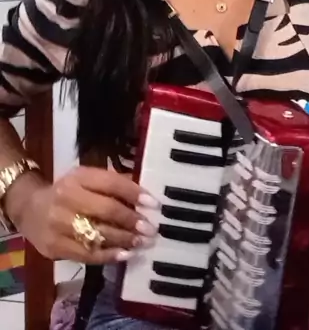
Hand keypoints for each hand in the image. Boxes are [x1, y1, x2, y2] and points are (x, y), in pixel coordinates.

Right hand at [8, 166, 157, 264]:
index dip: (134, 193)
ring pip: (97, 234)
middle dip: (132, 220)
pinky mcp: (54, 246)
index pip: (110, 183)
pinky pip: (86, 254)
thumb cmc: (67, 192)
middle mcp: (67, 198)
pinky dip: (108, 256)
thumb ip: (111, 184)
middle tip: (150, 228)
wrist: (29, 208)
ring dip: (124, 240)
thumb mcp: (85, 179)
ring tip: (142, 243)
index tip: (154, 204)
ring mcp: (59, 224)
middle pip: (106, 209)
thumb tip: (143, 195)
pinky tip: (124, 255)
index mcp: (78, 177)